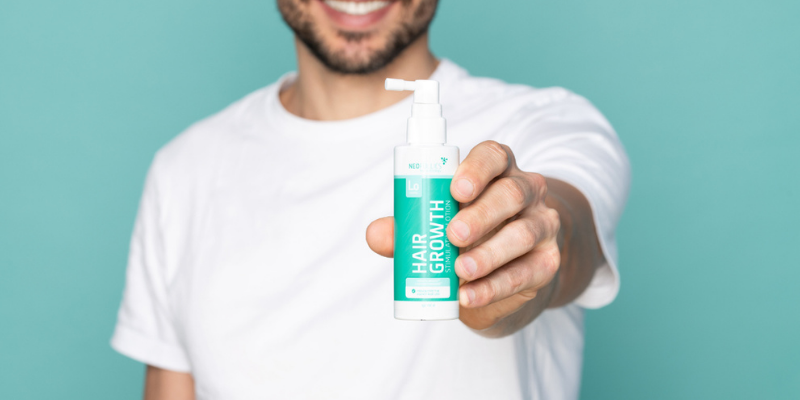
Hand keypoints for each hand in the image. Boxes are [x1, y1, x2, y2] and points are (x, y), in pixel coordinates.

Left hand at [367, 140, 562, 333]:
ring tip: (459, 270)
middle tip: (452, 234)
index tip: (455, 189)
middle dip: (481, 214)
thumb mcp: (434, 225)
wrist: (505, 271)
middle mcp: (525, 191)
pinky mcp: (547, 262)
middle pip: (511, 193)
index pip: (493, 156)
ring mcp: (541, 225)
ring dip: (489, 254)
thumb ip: (407, 226)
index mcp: (496, 170)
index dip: (476, 169)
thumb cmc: (464, 234)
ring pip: (523, 234)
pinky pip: (526, 273)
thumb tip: (376, 234)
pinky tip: (469, 295)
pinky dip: (495, 286)